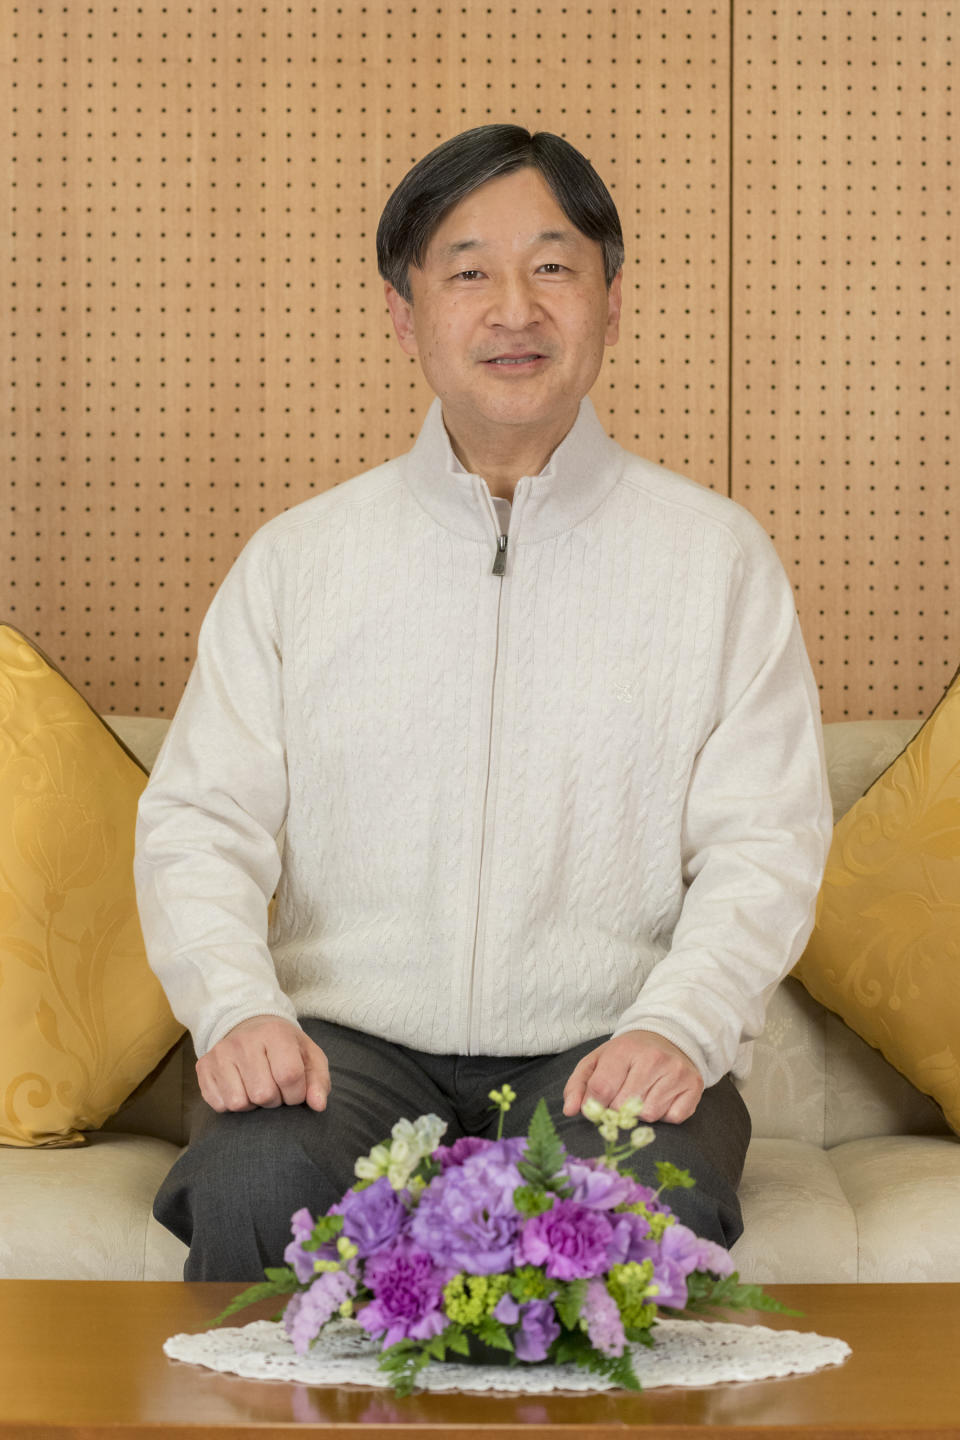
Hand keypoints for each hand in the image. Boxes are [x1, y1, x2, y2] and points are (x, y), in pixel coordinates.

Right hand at [196, 1016, 329, 1113]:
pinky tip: (240, 1088)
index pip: (289, 1076)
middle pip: (263, 1094)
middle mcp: (244, 1040)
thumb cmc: (285, 1048)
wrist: (250, 1027)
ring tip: (257, 1088)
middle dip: (275, 1100)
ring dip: (253, 1104)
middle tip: (275, 1088)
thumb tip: (318, 1105)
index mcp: (275, 1033)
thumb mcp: (309, 1057)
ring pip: (239, 1103)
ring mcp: (220, 1053)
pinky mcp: (203, 1066)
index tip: (295, 1091)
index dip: (296, 1094)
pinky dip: (232, 1104)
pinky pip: (219, 1104)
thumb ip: (319, 1081)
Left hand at [562, 1030, 703, 1124]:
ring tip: (643, 1093)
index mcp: (624, 1050)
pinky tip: (662, 1097)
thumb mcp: (597, 1061)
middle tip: (623, 1095)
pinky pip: (673, 1118)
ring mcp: (676, 1072)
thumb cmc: (626, 1055)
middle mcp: (653, 1059)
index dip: (595, 1104)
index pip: (601, 1090)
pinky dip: (665, 1114)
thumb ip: (578, 1085)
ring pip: (649, 1114)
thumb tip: (570, 1111)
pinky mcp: (694, 1086)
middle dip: (618, 1108)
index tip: (599, 1102)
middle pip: (624, 1106)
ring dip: (642, 1112)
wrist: (667, 1038)